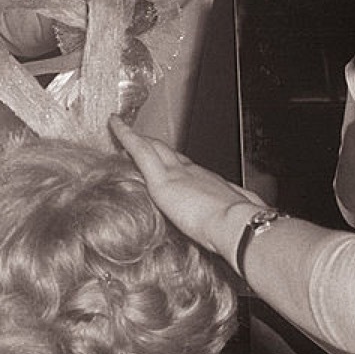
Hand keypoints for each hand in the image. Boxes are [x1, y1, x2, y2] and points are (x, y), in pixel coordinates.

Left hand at [109, 116, 267, 262]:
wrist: (237, 226)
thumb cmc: (239, 228)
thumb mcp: (237, 220)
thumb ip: (229, 221)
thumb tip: (233, 229)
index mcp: (210, 184)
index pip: (187, 168)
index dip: (175, 161)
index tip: (168, 159)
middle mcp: (193, 173)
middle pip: (170, 153)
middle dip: (154, 145)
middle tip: (140, 137)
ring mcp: (177, 173)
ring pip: (153, 147)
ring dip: (138, 138)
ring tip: (123, 128)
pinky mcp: (162, 179)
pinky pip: (139, 150)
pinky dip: (126, 135)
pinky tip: (115, 124)